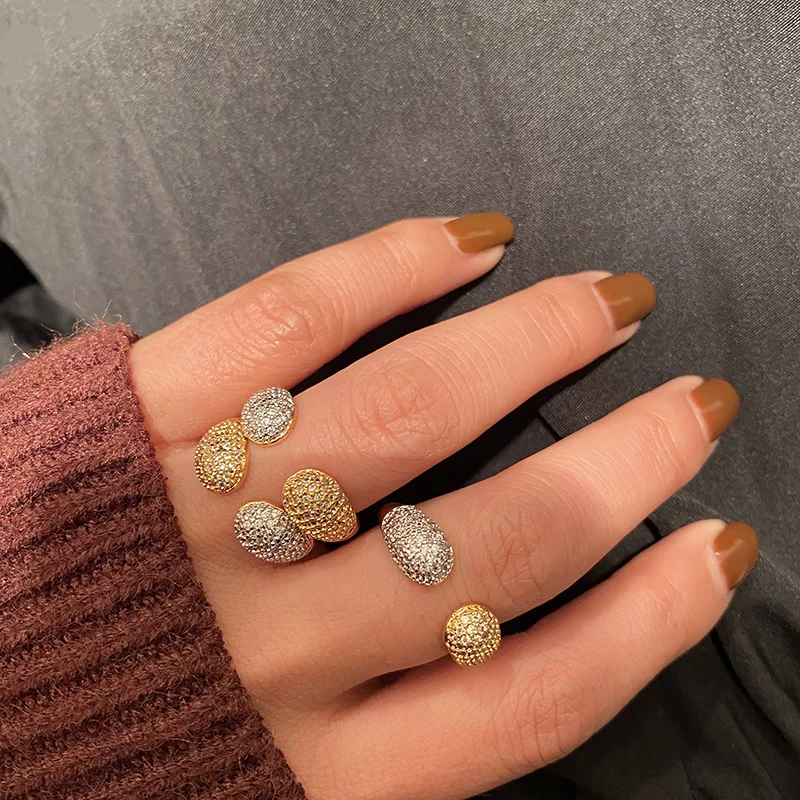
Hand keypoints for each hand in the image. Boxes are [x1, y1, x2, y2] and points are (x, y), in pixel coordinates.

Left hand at [128, 214, 756, 799]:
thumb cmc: (103, 750)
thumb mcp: (256, 798)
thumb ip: (376, 743)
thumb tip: (492, 639)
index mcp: (314, 777)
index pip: (531, 697)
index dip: (647, 623)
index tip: (712, 548)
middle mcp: (270, 655)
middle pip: (497, 548)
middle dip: (622, 469)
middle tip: (691, 406)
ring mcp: (193, 525)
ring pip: (406, 419)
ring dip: (532, 348)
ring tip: (607, 300)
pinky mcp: (118, 430)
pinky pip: (283, 324)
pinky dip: (388, 271)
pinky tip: (470, 243)